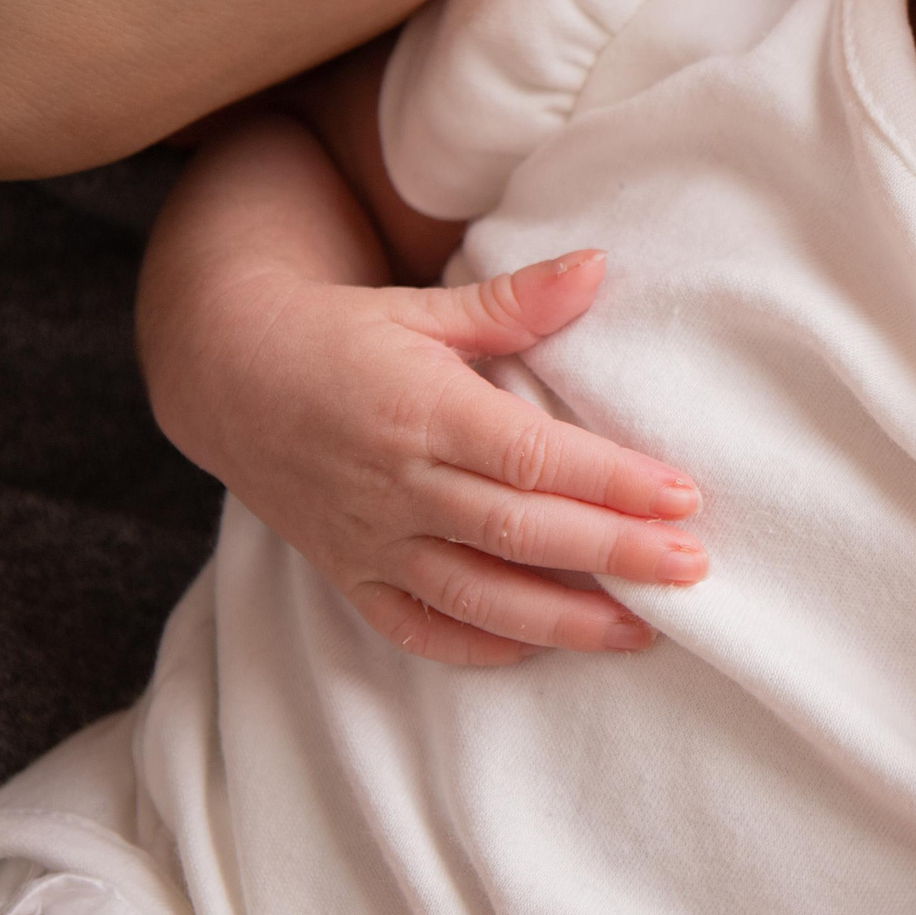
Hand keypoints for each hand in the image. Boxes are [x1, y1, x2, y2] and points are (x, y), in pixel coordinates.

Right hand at [141, 118, 706, 664]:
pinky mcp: (347, 574)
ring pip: (476, 596)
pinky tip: (541, 649)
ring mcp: (368, 539)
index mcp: (422, 409)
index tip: (683, 496)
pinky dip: (478, 646)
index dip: (611, 482)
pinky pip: (415, 628)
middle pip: (520, 532)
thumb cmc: (342, 334)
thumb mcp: (425, 307)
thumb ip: (516, 301)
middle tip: (692, 567)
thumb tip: (599, 265)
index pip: (532, 457)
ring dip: (565, 620)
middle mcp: (395, 483)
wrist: (223, 371)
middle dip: (613, 555)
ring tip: (644, 628)